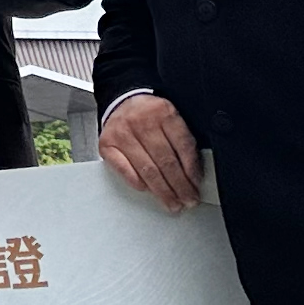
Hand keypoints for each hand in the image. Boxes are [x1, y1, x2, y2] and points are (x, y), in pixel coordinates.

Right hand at [99, 92, 202, 212]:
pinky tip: (148, 190)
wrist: (121, 101)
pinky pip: (124, 169)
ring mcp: (122, 133)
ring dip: (162, 190)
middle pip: (166, 161)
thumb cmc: (149, 114)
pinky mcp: (107, 144)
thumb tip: (194, 174)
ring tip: (172, 203)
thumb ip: (182, 140)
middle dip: (180, 186)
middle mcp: (142, 121)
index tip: (196, 185)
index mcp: (164, 112)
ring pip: (147, 169)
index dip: (192, 169)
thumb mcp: (170, 118)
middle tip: (188, 200)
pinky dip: (137, 182)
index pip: (183, 146)